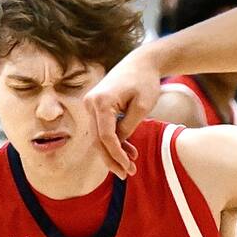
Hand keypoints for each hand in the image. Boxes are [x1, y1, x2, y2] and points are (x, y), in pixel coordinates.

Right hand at [84, 46, 161, 178]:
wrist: (142, 62)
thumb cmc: (145, 81)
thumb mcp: (142, 107)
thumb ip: (128, 127)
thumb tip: (118, 145)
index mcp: (101, 101)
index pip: (105, 136)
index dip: (116, 155)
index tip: (129, 168)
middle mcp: (90, 102)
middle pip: (98, 139)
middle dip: (112, 159)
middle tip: (127, 174)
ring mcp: (91, 104)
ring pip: (99, 136)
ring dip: (113, 152)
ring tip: (130, 166)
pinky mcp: (96, 106)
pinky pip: (103, 128)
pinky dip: (114, 141)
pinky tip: (128, 151)